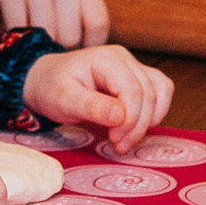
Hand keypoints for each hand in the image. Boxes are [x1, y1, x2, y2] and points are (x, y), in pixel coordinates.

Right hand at [0, 0, 107, 46]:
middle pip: (70, 37)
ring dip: (34, 45)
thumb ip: (78, 10)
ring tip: (28, 43)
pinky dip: (13, 36)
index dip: (89, 46)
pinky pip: (17, 26)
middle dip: (58, 50)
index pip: (99, 25)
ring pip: (43, 35)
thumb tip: (82, 54)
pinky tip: (11, 32)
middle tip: (46, 52)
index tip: (75, 52)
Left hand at [23, 46, 172, 153]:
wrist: (45, 81)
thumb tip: (120, 116)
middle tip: (117, 145)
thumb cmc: (51, 88)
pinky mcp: (137, 78)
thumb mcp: (64, 100)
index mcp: (107, 59)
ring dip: (148, 120)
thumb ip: (91, 107)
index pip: (133, 90)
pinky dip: (154, 113)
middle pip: (149, 94)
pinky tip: (134, 128)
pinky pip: (160, 93)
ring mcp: (133, 67)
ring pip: (160, 92)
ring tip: (125, 138)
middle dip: (136, 126)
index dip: (130, 120)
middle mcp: (124, 59)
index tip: (114, 140)